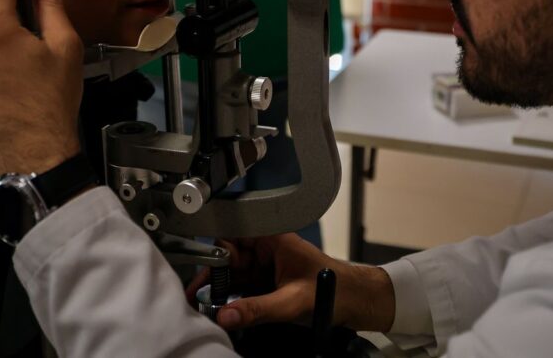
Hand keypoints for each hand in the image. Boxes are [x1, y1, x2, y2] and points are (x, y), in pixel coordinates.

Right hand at [185, 234, 395, 332]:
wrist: (356, 302)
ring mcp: (267, 267)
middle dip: (212, 278)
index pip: (232, 236)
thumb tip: (225, 315)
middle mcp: (266, 249)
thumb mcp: (292, 302)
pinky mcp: (269, 284)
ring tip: (202, 307)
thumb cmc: (335, 289)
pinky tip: (223, 313)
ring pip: (234, 277)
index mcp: (272, 239)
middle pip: (228, 259)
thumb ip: (257, 309)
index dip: (215, 253)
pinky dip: (233, 301)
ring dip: (220, 292)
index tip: (202, 274)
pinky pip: (243, 290)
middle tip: (196, 297)